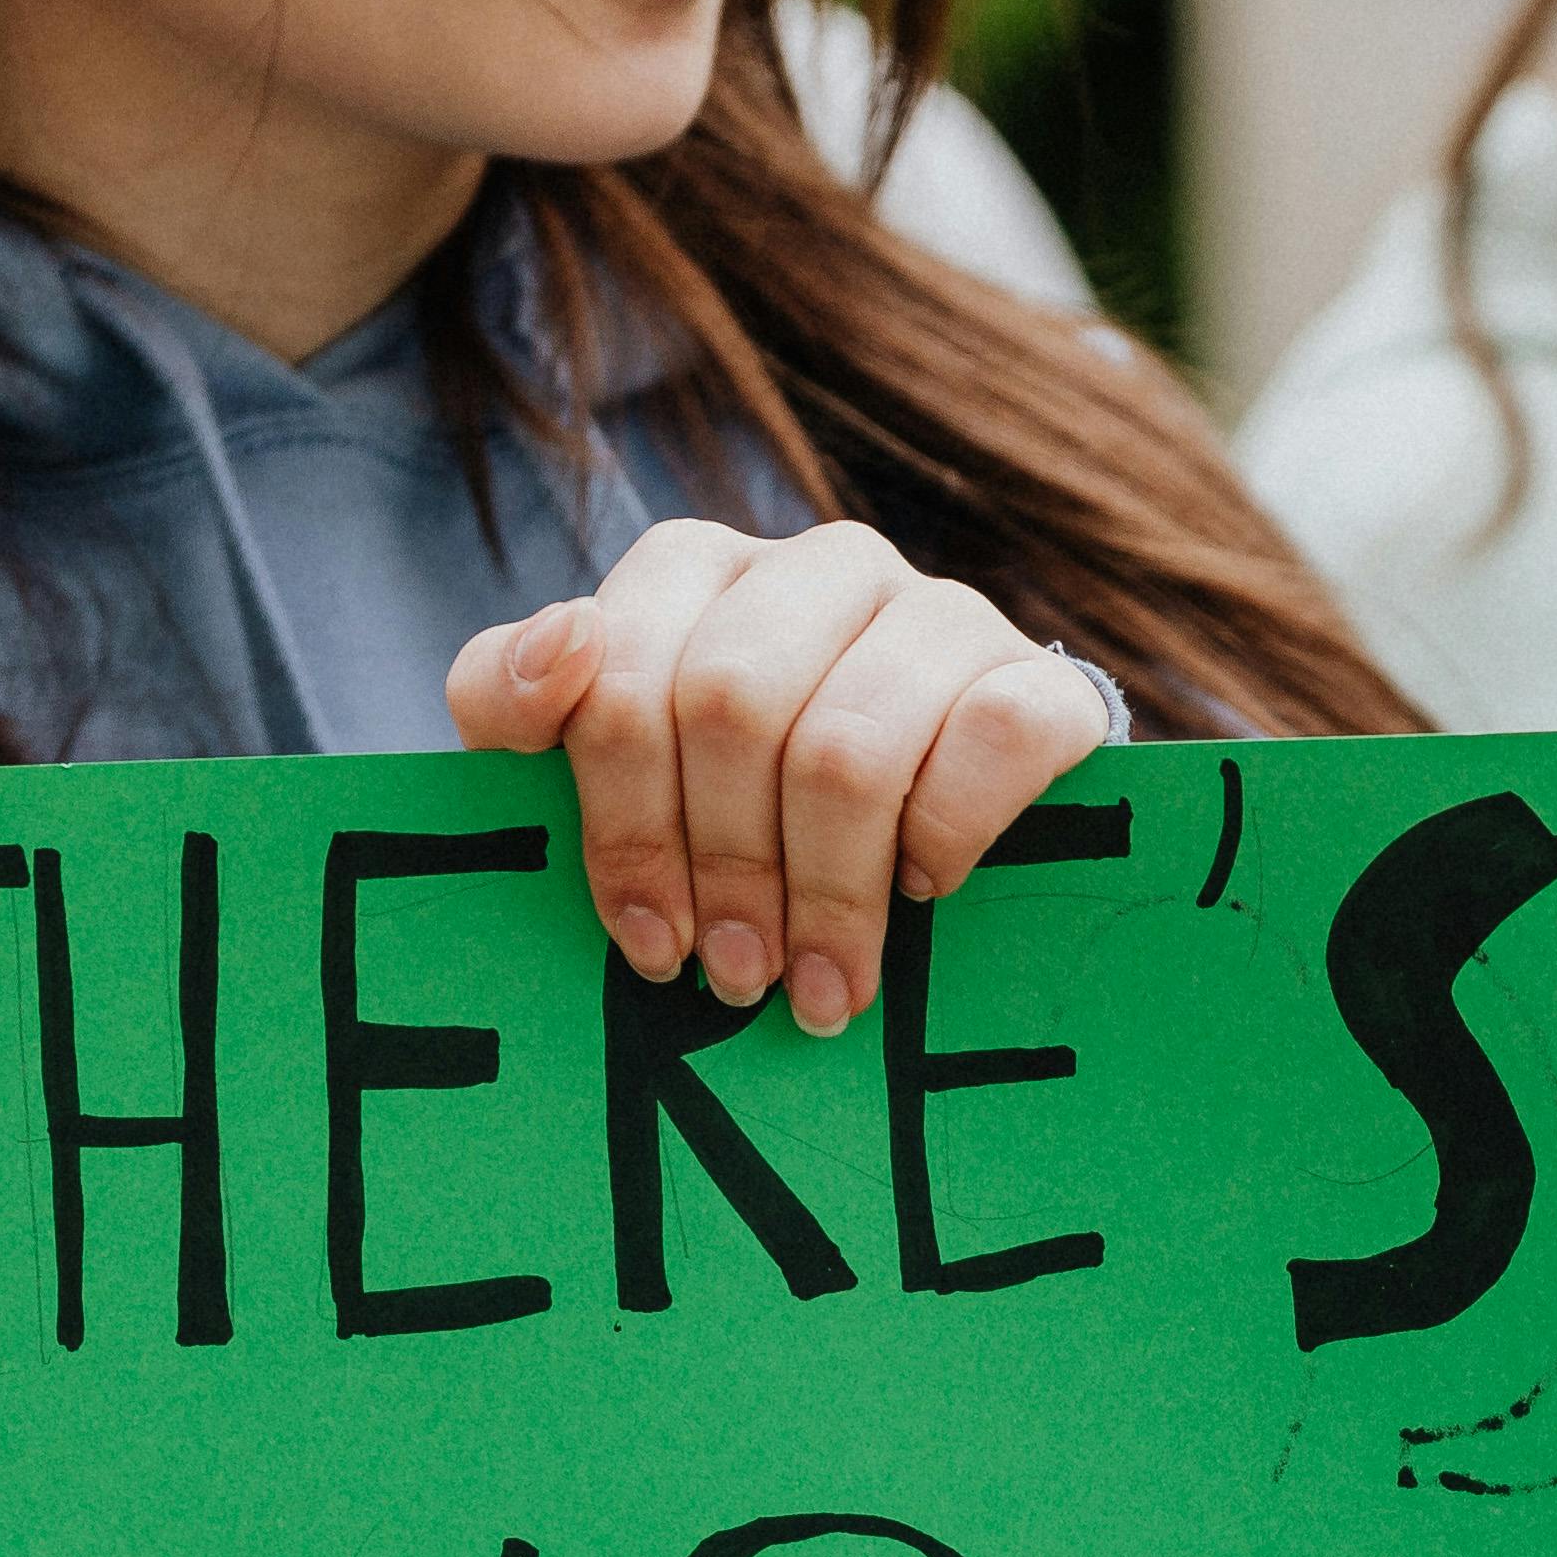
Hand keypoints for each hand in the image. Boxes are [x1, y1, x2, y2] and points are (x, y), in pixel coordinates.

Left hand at [444, 524, 1116, 1038]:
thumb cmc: (745, 807)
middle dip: (727, 867)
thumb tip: (558, 645)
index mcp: (698, 570)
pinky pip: (990, 741)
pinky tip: (926, 895)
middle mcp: (819, 568)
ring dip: (828, 893)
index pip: (622, 671)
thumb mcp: (610, 761)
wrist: (950, 823)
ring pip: (852, 744)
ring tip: (823, 988)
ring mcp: (937, 612)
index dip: (626, 824)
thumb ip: (516, 697)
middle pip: (733, 706)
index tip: (648, 941)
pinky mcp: (1040, 677)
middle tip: (736, 980)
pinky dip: (944, 840)